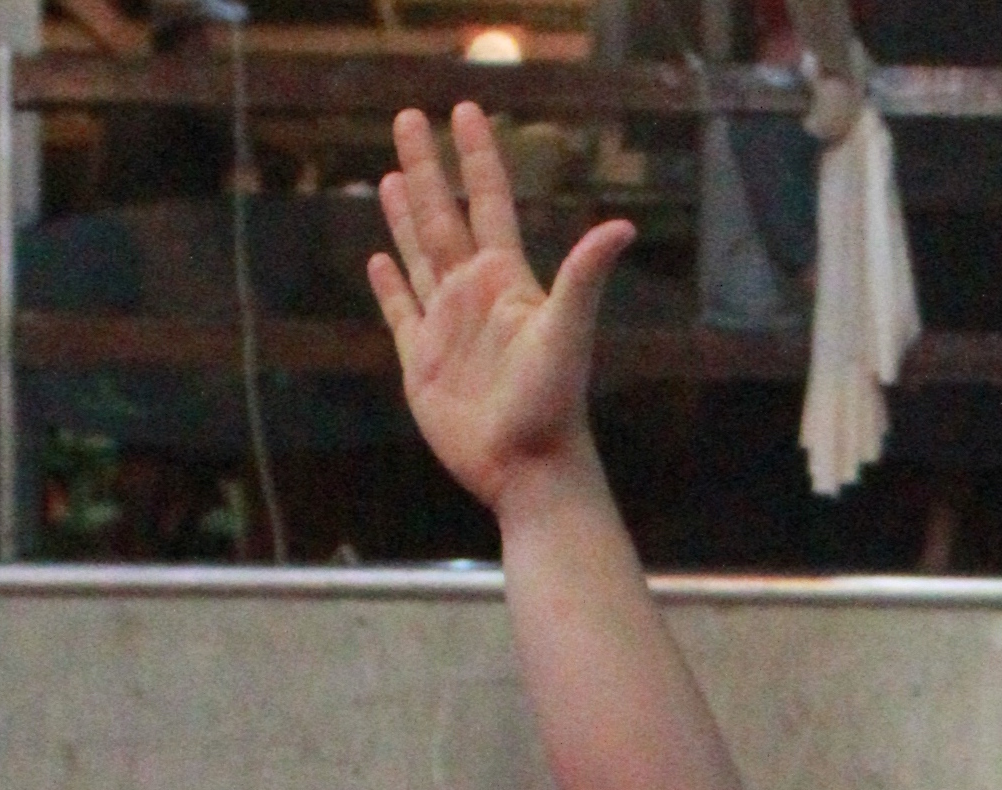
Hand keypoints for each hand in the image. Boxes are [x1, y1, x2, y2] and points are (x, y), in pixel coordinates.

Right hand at [369, 102, 634, 510]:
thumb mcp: (567, 332)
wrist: (528, 469)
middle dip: (426, 167)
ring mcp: (446, 326)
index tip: (465, 109)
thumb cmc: (552, 404)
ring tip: (389, 175)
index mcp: (505, 280)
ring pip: (419, 255)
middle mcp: (473, 295)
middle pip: (442, 214)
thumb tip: (622, 227)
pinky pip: (401, 311)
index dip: (477, 156)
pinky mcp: (421, 361)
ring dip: (404, 216)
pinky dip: (389, 284)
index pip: (487, 201)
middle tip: (408, 116)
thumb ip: (585, 276)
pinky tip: (379, 259)